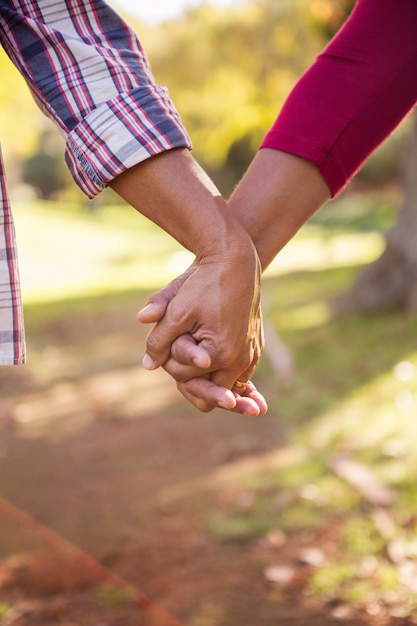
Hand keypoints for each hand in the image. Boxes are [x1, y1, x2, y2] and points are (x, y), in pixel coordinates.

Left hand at [138, 250, 266, 414]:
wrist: (236, 262)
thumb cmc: (204, 285)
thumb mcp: (176, 311)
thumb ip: (159, 341)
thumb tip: (148, 366)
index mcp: (223, 355)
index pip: (185, 378)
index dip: (171, 361)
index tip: (170, 340)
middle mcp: (243, 361)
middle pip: (210, 392)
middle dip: (192, 376)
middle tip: (181, 352)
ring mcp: (252, 355)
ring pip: (226, 385)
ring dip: (209, 375)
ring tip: (193, 352)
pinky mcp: (256, 347)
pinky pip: (238, 372)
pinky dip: (223, 368)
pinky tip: (209, 355)